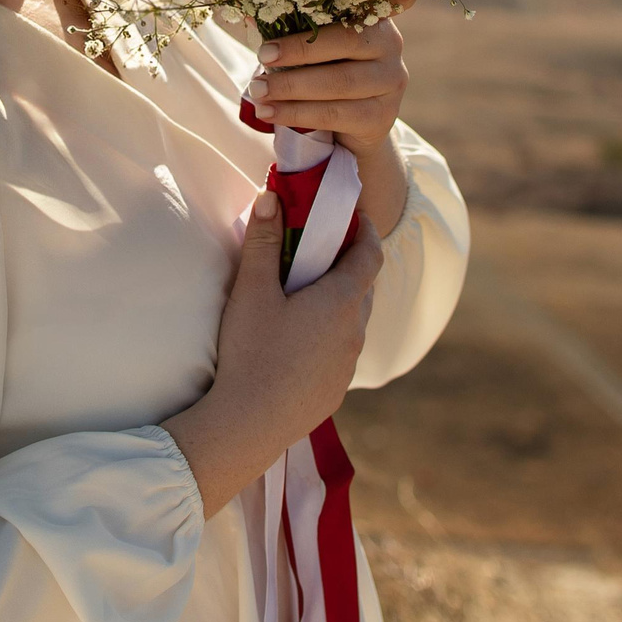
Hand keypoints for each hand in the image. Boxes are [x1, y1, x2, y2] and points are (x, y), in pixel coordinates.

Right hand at [162, 187, 384, 516]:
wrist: (250, 425)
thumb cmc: (252, 352)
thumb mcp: (252, 291)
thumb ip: (262, 241)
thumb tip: (271, 197)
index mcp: (342, 300)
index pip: (371, 254)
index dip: (367, 231)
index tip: (355, 216)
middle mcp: (355, 331)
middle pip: (363, 287)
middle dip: (349, 264)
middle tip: (321, 250)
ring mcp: (348, 364)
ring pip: (353, 321)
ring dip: (340, 301)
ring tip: (307, 294)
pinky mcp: (336, 389)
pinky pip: (342, 351)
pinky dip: (330, 334)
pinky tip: (300, 340)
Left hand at [246, 0, 416, 235]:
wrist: (356, 124)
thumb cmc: (329, 71)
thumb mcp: (314, 49)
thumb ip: (291, 30)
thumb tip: (249, 13)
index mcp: (372, 17)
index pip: (340, 15)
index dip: (303, 31)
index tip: (266, 47)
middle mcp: (390, 46)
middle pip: (344, 44)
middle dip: (296, 57)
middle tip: (261, 66)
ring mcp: (391, 82)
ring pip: (340, 83)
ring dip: (292, 89)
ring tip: (258, 94)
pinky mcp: (382, 116)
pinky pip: (337, 114)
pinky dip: (298, 115)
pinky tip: (270, 114)